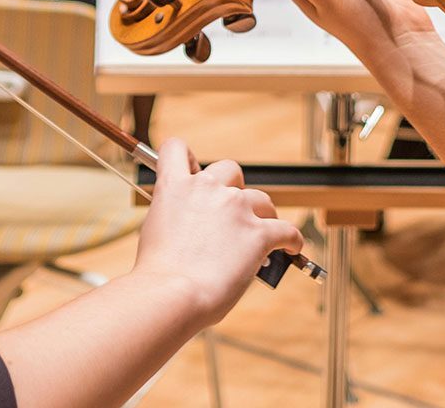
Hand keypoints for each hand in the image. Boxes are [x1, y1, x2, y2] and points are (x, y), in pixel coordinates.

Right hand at [132, 137, 303, 327]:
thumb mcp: (153, 232)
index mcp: (175, 186)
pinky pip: (287, 230)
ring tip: (260, 235)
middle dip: (233, 189)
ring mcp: (236, 208)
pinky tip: (291, 248)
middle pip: (230, 170)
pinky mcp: (259, 233)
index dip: (187, 160)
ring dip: (262, 215)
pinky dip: (291, 239)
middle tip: (231, 215)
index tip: (194, 174)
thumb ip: (174, 217)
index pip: (177, 149)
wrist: (172, 295)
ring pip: (261, 200)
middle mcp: (207, 188)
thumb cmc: (158, 274)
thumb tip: (190, 227)